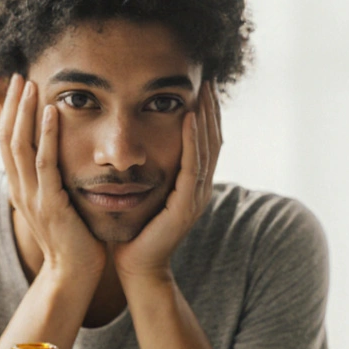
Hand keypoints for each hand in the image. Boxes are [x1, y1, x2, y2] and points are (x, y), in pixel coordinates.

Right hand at [0, 74, 105, 279]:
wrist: (73, 274)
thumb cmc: (73, 238)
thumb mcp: (57, 202)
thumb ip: (52, 180)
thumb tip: (55, 157)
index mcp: (20, 187)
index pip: (6, 143)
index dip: (6, 114)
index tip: (12, 87)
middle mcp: (20, 189)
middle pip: (6, 138)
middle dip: (12, 105)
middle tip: (19, 76)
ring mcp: (32, 196)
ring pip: (20, 145)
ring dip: (24, 112)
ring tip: (31, 84)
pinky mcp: (49, 203)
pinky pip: (45, 163)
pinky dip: (47, 134)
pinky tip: (52, 112)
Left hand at [112, 81, 220, 280]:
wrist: (137, 267)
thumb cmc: (135, 232)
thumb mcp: (144, 193)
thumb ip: (150, 172)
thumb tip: (136, 146)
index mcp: (193, 186)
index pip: (205, 143)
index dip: (207, 116)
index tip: (201, 88)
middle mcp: (200, 189)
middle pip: (213, 141)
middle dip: (212, 110)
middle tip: (209, 81)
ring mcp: (197, 198)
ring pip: (207, 149)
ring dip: (206, 117)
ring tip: (202, 91)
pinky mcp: (186, 205)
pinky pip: (192, 166)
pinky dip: (192, 140)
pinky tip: (189, 117)